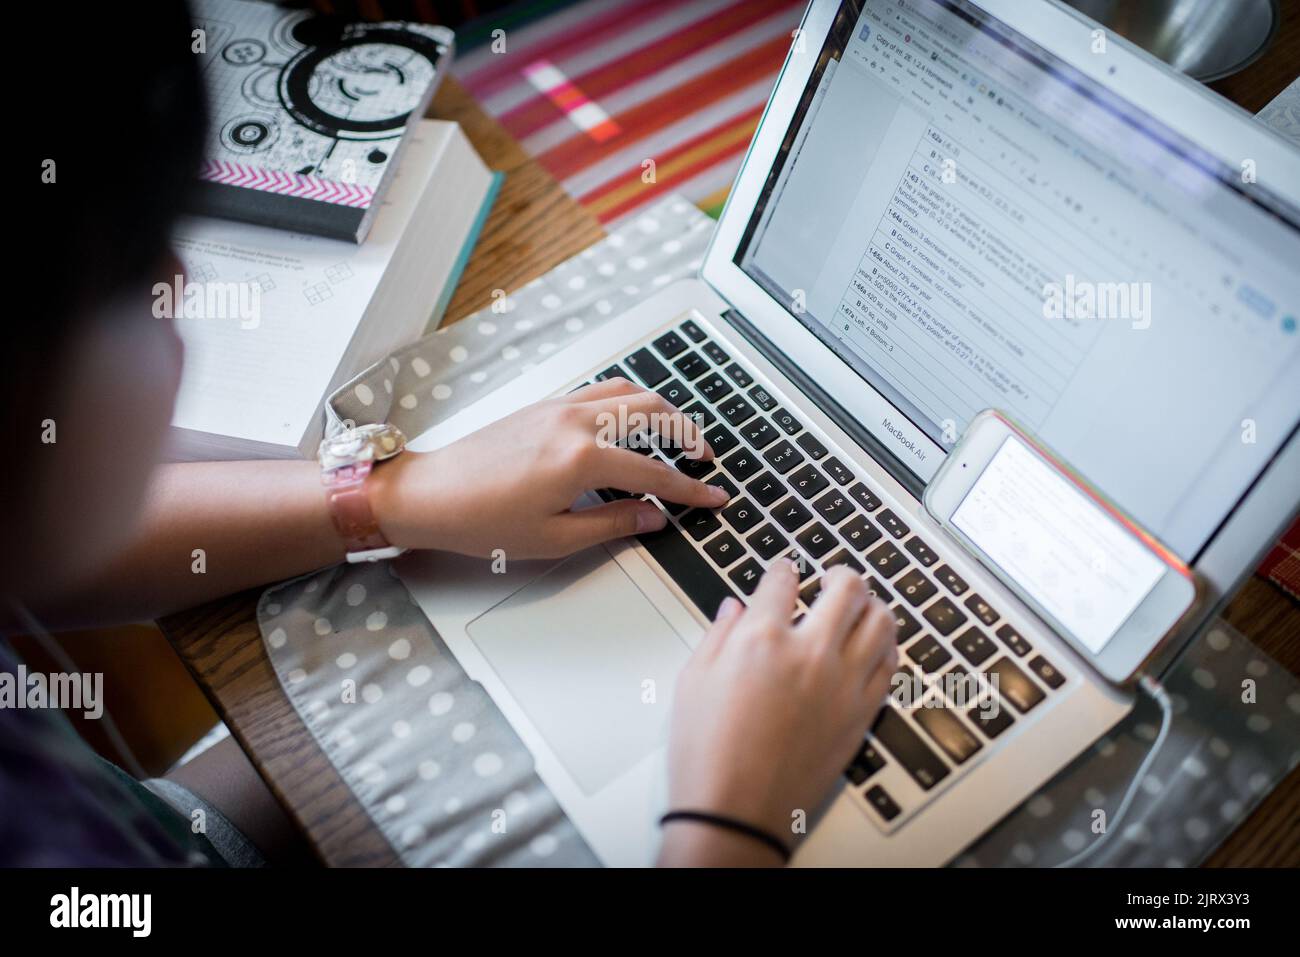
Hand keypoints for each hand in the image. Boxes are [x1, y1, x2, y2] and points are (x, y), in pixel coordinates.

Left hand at [369, 378, 728, 558]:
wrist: (431, 493)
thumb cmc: (482, 519)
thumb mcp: (555, 538)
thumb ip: (614, 524)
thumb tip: (653, 517)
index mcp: (581, 460)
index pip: (656, 474)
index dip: (691, 489)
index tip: (714, 496)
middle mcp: (575, 424)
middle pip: (653, 414)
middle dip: (687, 434)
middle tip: (704, 458)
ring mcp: (560, 408)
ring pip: (629, 392)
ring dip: (662, 409)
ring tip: (677, 434)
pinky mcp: (546, 404)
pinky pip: (601, 391)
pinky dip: (629, 400)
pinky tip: (632, 420)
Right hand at [659, 561, 897, 865]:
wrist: (737, 811)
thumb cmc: (709, 754)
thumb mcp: (694, 682)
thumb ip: (718, 636)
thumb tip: (734, 610)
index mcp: (761, 639)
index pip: (783, 580)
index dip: (783, 569)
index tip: (784, 570)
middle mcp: (809, 654)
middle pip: (846, 588)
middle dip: (839, 574)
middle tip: (833, 577)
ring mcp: (842, 683)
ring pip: (881, 622)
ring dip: (871, 605)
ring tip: (861, 606)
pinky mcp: (861, 714)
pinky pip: (890, 666)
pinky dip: (885, 648)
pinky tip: (873, 647)